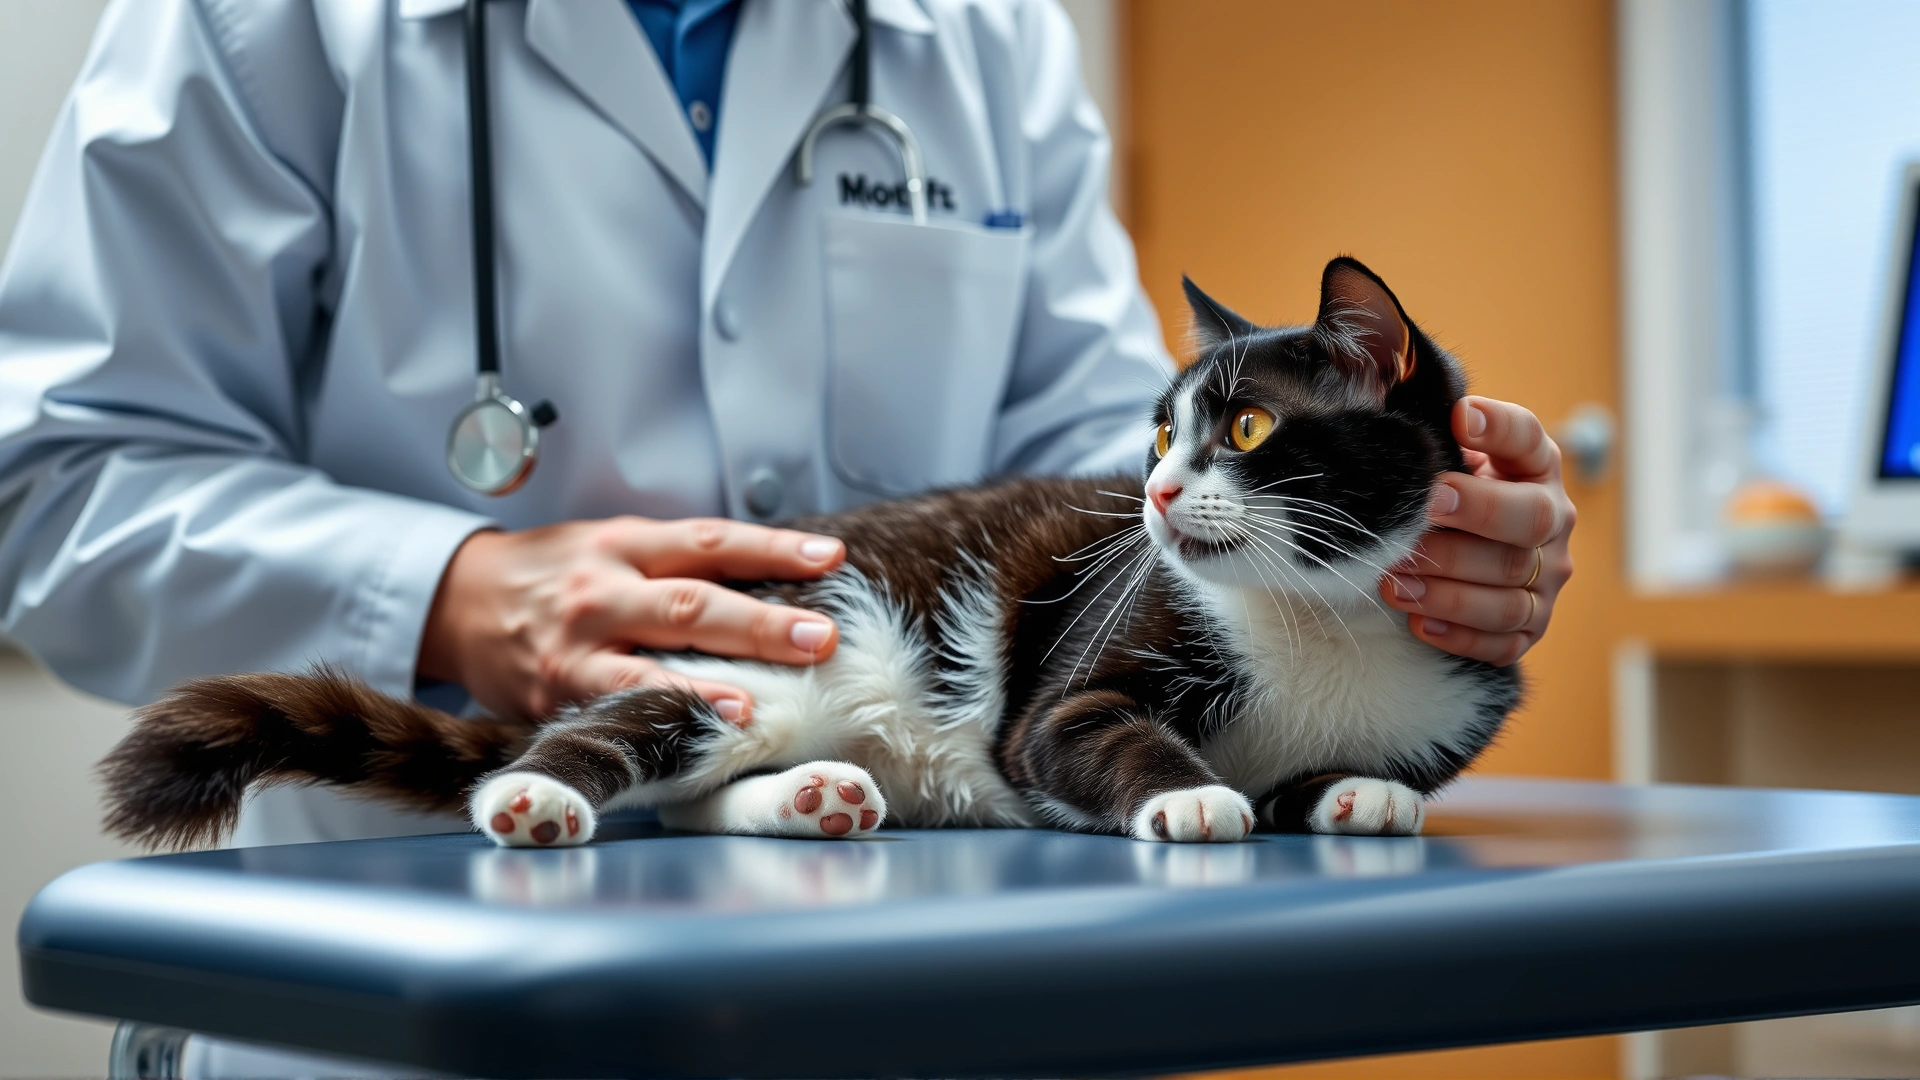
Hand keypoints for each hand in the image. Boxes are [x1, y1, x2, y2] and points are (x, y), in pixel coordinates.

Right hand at [418, 517, 845, 721]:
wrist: (459, 603)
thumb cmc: (557, 574)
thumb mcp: (613, 545)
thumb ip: (679, 560)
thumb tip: (778, 575)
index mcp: (624, 543)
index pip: (709, 541)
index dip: (771, 549)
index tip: (829, 558)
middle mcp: (602, 590)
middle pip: (690, 603)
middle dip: (761, 623)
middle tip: (822, 637)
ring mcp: (576, 646)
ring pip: (649, 664)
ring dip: (708, 685)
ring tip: (759, 703)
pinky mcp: (555, 693)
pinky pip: (615, 708)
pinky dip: (661, 719)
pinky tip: (702, 732)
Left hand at [1378, 396, 1575, 665]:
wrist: (1459, 550)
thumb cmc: (1439, 492)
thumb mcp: (1437, 451)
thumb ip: (1421, 417)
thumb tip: (1371, 349)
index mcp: (1532, 466)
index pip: (1529, 438)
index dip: (1500, 427)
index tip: (1460, 417)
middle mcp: (1551, 519)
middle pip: (1529, 520)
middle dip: (1475, 515)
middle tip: (1422, 509)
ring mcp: (1545, 578)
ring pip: (1511, 590)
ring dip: (1451, 587)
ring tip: (1395, 580)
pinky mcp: (1530, 626)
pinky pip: (1504, 640)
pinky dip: (1460, 634)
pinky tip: (1418, 621)